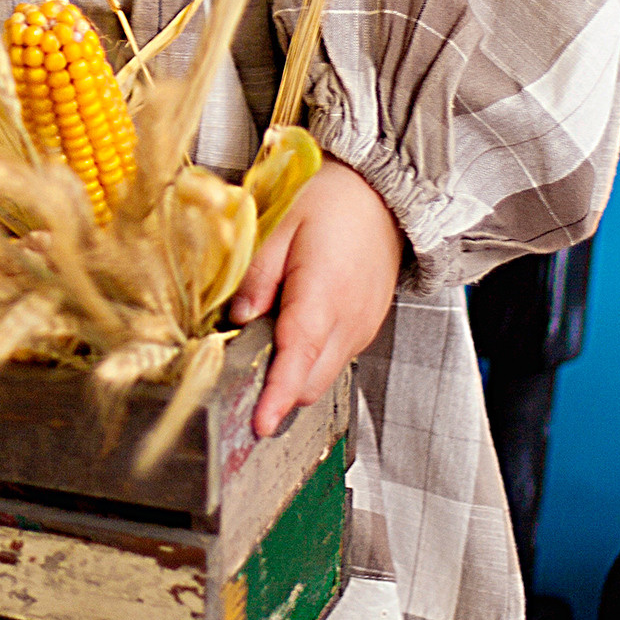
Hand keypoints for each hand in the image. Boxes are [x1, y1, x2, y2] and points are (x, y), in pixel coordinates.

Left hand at [229, 158, 401, 438]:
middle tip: (241, 381)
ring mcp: (362, 328)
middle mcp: (349, 320)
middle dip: (277, 392)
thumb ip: (257, 276)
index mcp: (324, 292)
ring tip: (266, 347)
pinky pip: (334, 360)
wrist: (382, 196)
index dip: (277, 395)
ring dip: (294, 377)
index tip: (260, 424)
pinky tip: (293, 333)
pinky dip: (310, 361)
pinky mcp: (366, 329)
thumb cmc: (330, 203)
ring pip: (323, 377)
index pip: (298, 356)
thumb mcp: (281, 226)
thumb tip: (237, 318)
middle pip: (310, 382)